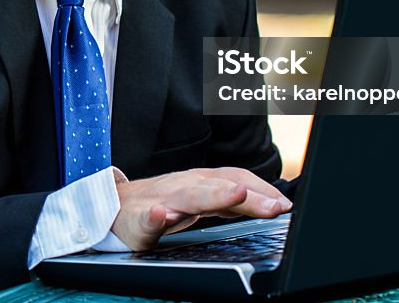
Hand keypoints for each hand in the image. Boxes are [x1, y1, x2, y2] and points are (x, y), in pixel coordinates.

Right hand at [110, 167, 291, 250]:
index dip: (261, 190)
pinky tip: (160, 216)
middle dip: (247, 194)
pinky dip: (153, 216)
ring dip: (211, 194)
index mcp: (200, 183)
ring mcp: (160, 200)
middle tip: (272, 206)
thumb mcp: (200, 200)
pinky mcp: (136, 219)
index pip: (235, 178)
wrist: (114, 208)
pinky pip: (145, 217)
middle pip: (218, 186)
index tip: (285, 205)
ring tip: (235, 195)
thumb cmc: (161, 204)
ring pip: (187, 196)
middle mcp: (183, 186)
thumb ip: (229, 202)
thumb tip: (271, 204)